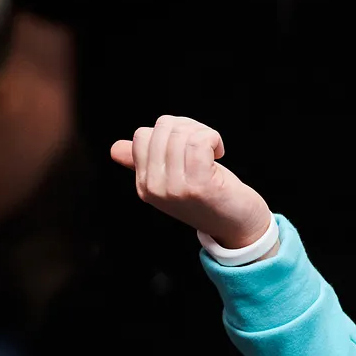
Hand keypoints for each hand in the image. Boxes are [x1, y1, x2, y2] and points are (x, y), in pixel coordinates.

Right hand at [110, 116, 271, 248]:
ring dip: (204, 133)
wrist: (238, 227)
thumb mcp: (173, 179)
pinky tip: (219, 151)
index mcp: (144, 185)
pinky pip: (199, 141)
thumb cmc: (210, 197)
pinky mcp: (199, 185)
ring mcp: (175, 188)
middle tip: (205, 146)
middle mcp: (154, 188)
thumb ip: (146, 163)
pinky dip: (213, 138)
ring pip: (181, 133)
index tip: (188, 146)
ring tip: (212, 151)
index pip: (142, 136)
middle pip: (162, 128)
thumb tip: (116, 148)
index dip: (170, 131)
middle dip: (188, 128)